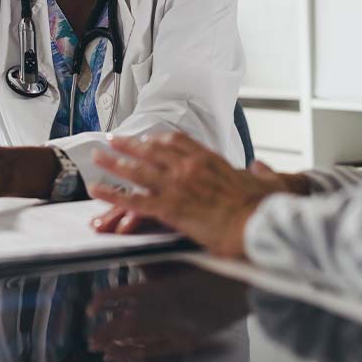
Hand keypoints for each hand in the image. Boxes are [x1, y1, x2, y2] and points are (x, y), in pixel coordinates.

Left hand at [87, 263, 248, 361]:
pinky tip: (133, 355)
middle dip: (109, 333)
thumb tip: (134, 259)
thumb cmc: (221, 264)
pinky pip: (164, 349)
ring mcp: (183, 329)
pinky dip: (145, 353)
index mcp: (168, 290)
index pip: (129, 297)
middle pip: (132, 326)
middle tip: (91, 338)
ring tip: (104, 352)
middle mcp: (172, 313)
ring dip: (123, 347)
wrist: (251, 285)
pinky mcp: (194, 338)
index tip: (92, 305)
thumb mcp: (186, 255)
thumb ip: (158, 261)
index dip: (109, 302)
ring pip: (146, 342)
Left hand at [89, 132, 295, 257]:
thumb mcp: (265, 181)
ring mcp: (176, 186)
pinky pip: (133, 200)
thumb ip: (260, 171)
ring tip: (97, 157)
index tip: (148, 137)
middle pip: (151, 150)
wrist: (256, 223)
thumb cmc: (262, 206)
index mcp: (208, 159)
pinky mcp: (169, 208)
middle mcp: (188, 167)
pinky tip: (96, 190)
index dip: (158, 138)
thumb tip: (260, 167)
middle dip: (129, 144)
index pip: (177, 141)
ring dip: (113, 163)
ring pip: (136, 171)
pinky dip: (112, 195)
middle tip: (113, 139)